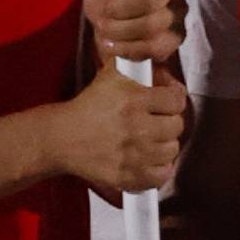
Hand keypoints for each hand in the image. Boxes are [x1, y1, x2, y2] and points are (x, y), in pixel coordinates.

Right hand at [55, 62, 185, 198]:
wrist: (63, 137)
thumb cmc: (88, 106)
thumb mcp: (111, 74)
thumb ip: (137, 63)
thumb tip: (162, 64)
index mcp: (134, 100)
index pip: (177, 101)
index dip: (173, 99)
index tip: (167, 102)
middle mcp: (136, 128)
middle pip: (177, 127)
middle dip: (169, 121)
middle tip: (158, 121)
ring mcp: (132, 155)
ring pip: (171, 151)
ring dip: (164, 145)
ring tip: (152, 139)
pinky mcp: (126, 176)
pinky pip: (160, 176)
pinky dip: (159, 169)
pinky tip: (150, 159)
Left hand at [82, 0, 184, 68]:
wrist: (109, 33)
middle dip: (122, 7)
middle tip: (104, 12)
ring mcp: (178, 13)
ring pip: (154, 23)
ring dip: (122, 30)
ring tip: (106, 29)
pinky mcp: (175, 39)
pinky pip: (155, 47)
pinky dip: (129, 48)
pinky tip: (114, 45)